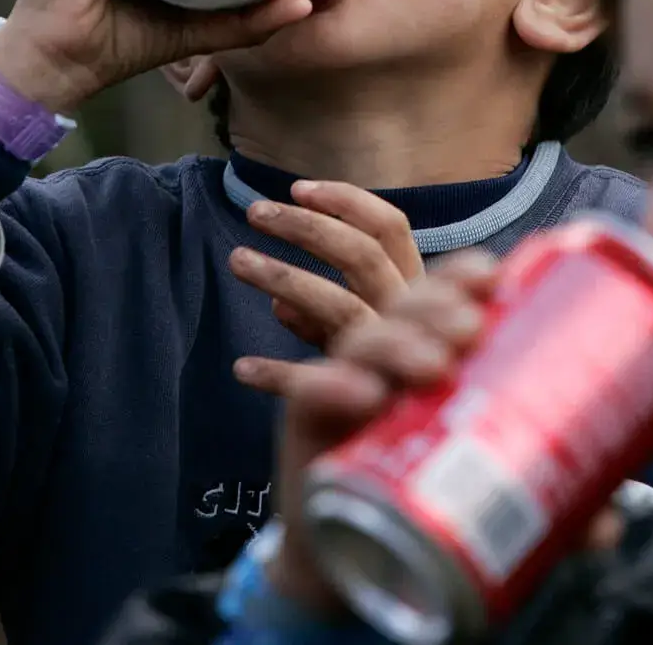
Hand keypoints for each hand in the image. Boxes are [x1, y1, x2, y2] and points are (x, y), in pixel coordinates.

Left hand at [228, 181, 424, 393]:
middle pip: (361, 254)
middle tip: (255, 212)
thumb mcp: (362, 347)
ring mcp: (391, 354)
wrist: (411, 465)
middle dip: (305, 226)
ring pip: (338, 303)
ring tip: (236, 259)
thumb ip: (328, 323)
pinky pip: (315, 381)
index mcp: (416, 292)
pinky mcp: (367, 398)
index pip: (391, 229)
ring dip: (282, 277)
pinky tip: (243, 370)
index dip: (348, 202)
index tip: (299, 188)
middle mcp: (410, 317)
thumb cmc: (388, 388)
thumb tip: (280, 307)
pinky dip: (277, 374)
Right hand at [260, 252, 636, 614]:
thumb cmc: (428, 511)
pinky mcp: (304, 425)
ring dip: (395, 342)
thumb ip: (553, 509)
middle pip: (406, 307)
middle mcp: (389, 363)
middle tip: (471, 330)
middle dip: (438, 306)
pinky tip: (363, 397)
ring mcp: (345, 388)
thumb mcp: (497, 501)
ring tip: (431, 366)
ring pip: (363, 341)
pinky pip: (308, 393)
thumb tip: (611, 525)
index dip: (464, 277)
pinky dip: (331, 386)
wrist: (352, 569)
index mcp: (435, 361)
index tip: (495, 279)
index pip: (446, 297)